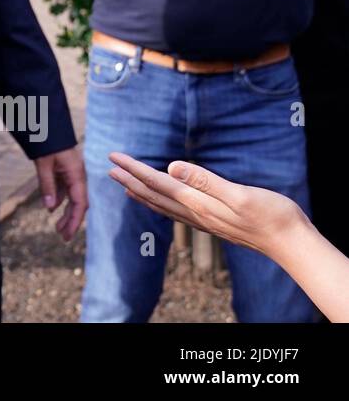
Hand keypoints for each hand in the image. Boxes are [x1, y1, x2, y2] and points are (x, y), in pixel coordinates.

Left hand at [35, 146, 86, 240]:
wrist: (46, 124)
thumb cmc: (47, 141)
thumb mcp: (44, 164)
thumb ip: (47, 185)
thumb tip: (50, 208)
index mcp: (77, 174)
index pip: (80, 202)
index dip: (75, 220)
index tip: (67, 234)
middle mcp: (77, 175)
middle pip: (77, 202)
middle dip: (71, 220)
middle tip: (62, 237)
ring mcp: (71, 172)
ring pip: (71, 197)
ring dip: (65, 212)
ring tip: (57, 227)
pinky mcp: (64, 169)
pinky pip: (64, 188)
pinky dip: (59, 199)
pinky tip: (52, 208)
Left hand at [108, 152, 305, 256]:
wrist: (291, 243)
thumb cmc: (270, 215)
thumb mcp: (239, 194)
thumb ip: (205, 180)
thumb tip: (171, 168)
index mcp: (198, 202)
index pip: (157, 182)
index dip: (134, 168)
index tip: (114, 157)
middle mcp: (196, 213)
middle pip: (154, 194)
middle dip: (130, 179)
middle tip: (109, 166)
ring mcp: (204, 221)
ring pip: (162, 205)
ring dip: (141, 193)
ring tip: (124, 185)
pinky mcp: (213, 224)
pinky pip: (176, 212)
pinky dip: (160, 204)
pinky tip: (160, 202)